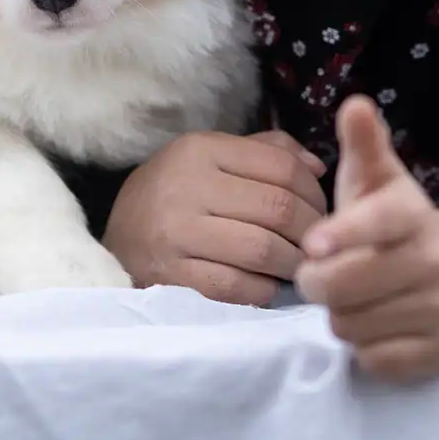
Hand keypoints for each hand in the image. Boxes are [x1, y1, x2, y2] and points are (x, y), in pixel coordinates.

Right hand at [103, 129, 328, 305]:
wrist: (116, 240)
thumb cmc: (176, 195)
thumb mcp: (211, 158)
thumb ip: (266, 153)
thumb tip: (318, 168)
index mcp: (201, 150)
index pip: (282, 167)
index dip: (315, 192)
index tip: (322, 211)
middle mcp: (188, 187)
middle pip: (279, 209)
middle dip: (312, 232)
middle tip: (319, 245)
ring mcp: (177, 235)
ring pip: (264, 250)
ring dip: (292, 263)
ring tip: (298, 266)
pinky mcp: (173, 278)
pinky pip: (239, 287)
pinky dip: (263, 289)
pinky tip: (266, 285)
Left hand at [295, 95, 438, 383]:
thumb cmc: (390, 223)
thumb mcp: (375, 181)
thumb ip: (363, 144)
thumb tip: (355, 103)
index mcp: (414, 213)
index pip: (378, 222)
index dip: (343, 234)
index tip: (313, 245)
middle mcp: (436, 261)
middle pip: (345, 286)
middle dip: (319, 283)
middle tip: (322, 274)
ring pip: (352, 326)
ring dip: (340, 317)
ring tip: (354, 299)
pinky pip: (375, 361)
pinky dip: (365, 349)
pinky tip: (375, 326)